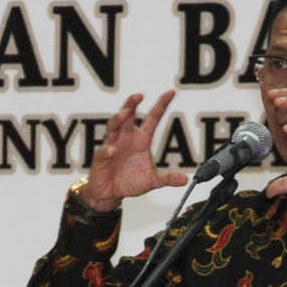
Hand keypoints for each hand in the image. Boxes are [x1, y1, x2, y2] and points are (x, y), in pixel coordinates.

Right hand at [75, 90, 187, 210]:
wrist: (110, 193)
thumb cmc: (129, 181)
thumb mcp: (152, 180)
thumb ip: (167, 178)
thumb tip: (185, 179)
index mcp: (141, 140)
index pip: (152, 118)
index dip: (161, 105)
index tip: (171, 92)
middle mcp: (126, 138)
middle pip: (128, 115)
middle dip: (132, 104)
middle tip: (139, 95)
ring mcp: (112, 145)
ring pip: (113, 127)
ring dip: (118, 119)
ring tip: (125, 113)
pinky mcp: (101, 158)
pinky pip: (104, 151)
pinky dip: (108, 150)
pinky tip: (112, 151)